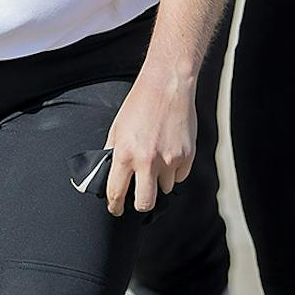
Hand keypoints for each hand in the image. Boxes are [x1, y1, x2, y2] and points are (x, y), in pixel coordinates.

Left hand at [103, 62, 196, 215]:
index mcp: (125, 154)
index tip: (115, 209)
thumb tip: (107, 175)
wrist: (167, 85)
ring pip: (165, 188)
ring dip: (160, 181)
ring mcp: (170, 160)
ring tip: (157, 160)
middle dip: (140, 204)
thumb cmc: (139, 105)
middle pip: (145, 203)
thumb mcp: (117, 129)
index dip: (114, 206)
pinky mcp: (187, 156)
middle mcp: (147, 161)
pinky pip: (180, 176)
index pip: (116, 193)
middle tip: (138, 198)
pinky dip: (175, 171)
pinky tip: (170, 152)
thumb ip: (113, 154)